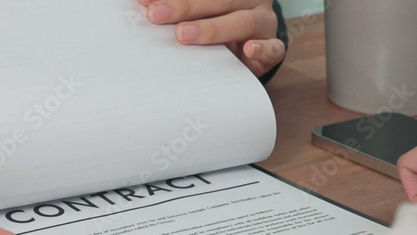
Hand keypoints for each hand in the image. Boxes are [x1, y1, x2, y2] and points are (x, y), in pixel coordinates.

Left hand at [140, 0, 285, 76]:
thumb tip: (143, 4)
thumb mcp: (199, 12)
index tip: (145, 1)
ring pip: (243, 21)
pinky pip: (273, 47)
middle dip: (185, 6)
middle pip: (219, 0)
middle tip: (156, 14)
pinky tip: (247, 49)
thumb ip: (178, 9)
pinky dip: (262, 48)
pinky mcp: (273, 48)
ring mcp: (264, 22)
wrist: (249, 48)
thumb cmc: (216, 25)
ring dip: (211, 28)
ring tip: (183, 35)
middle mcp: (249, 0)